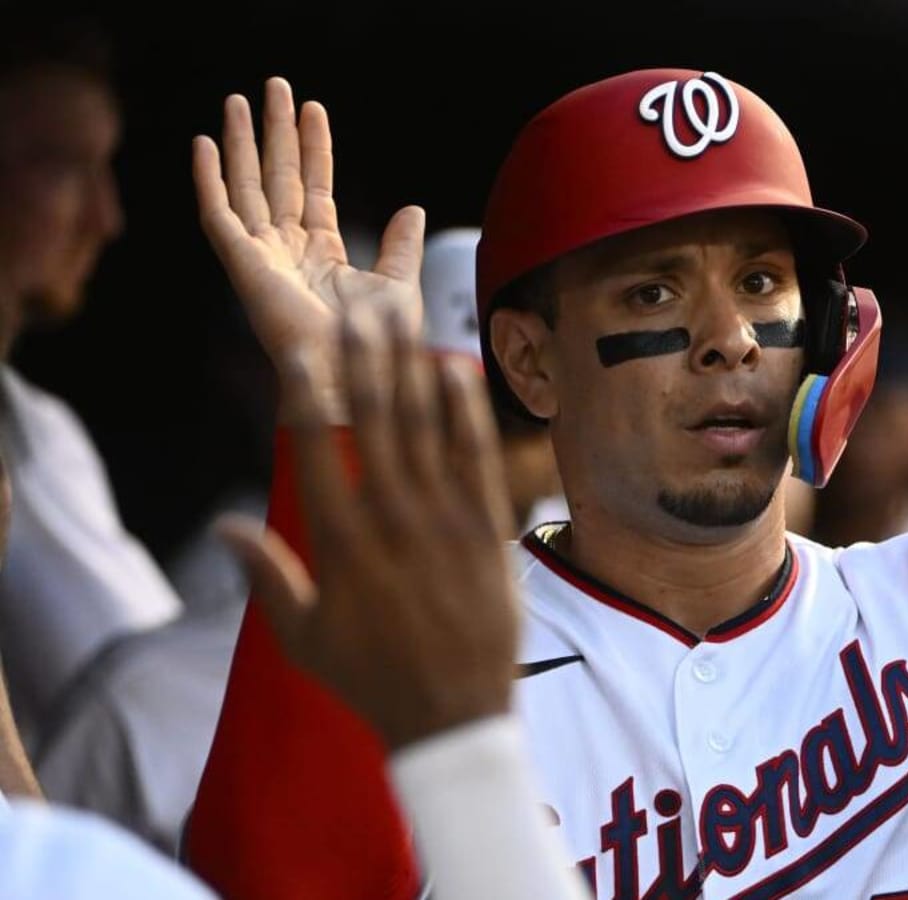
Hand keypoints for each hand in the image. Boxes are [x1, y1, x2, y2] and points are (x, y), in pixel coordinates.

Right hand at [193, 77, 423, 385]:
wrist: (355, 378)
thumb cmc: (379, 348)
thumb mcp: (399, 286)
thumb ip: (401, 246)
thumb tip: (412, 208)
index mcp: (322, 254)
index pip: (314, 187)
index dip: (314, 147)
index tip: (313, 107)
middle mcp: (287, 251)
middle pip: (278, 177)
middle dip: (275, 131)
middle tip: (274, 85)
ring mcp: (262, 257)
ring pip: (247, 186)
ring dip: (240, 142)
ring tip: (238, 99)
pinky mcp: (242, 266)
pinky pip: (218, 215)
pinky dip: (208, 180)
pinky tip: (204, 143)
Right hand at [218, 306, 518, 749]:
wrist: (453, 716)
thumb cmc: (372, 678)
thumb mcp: (303, 636)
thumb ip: (265, 575)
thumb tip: (221, 527)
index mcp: (341, 544)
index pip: (315, 453)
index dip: (304, 398)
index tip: (295, 352)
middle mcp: (393, 521)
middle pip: (374, 424)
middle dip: (363, 361)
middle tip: (355, 306)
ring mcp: (446, 522)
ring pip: (426, 429)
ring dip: (411, 369)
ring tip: (400, 316)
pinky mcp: (489, 529)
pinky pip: (478, 457)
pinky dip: (467, 411)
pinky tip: (456, 368)